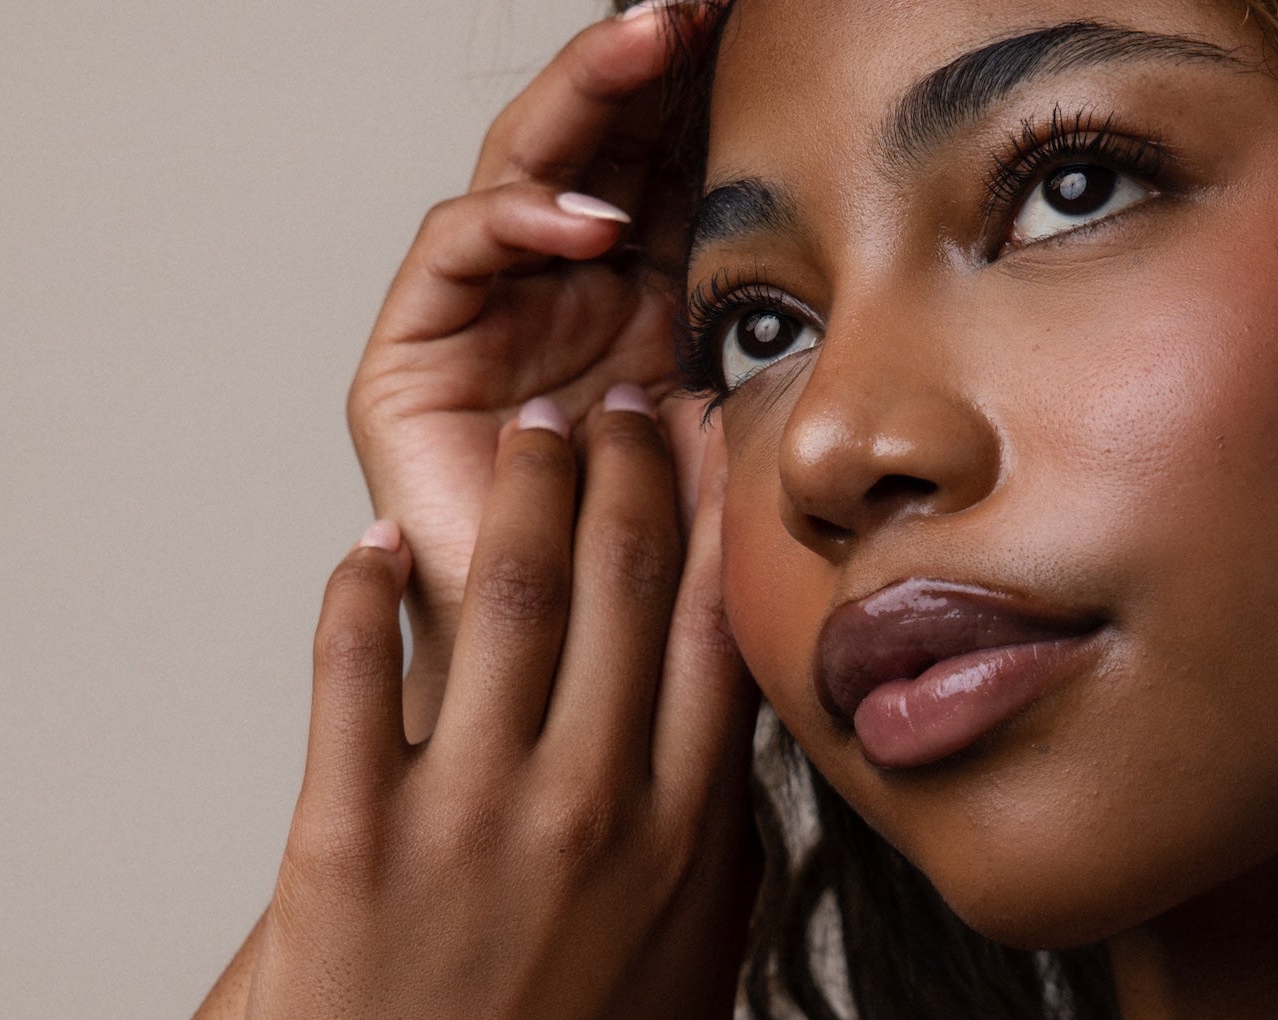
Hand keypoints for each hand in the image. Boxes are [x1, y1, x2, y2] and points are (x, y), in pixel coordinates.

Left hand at [235, 399, 754, 1019]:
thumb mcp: (691, 1000)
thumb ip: (723, 873)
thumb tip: (731, 768)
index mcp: (684, 849)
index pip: (713, 635)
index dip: (715, 521)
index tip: (712, 452)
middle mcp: (590, 811)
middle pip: (620, 582)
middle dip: (627, 465)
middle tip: (621, 402)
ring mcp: (465, 816)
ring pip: (501, 591)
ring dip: (519, 487)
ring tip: (529, 426)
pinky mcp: (344, 834)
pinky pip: (354, 662)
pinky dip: (360, 586)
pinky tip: (372, 544)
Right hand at [347, 3, 712, 740]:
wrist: (563, 695)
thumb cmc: (650, 593)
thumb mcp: (741, 446)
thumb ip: (770, 364)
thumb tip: (864, 276)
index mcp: (645, 308)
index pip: (676, 168)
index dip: (718, 96)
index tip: (783, 25)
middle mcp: (563, 299)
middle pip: (601, 140)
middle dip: (652, 59)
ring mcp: (486, 320)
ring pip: (527, 166)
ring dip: (588, 96)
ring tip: (654, 39)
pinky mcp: (413, 358)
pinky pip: (455, 251)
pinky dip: (518, 221)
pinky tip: (584, 222)